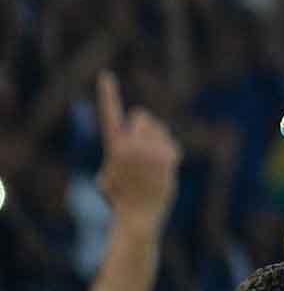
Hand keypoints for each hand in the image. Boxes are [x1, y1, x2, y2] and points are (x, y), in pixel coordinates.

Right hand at [95, 74, 179, 220]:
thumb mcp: (108, 175)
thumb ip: (118, 153)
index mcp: (115, 148)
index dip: (108, 95)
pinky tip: (161, 170)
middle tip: (138, 145)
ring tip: (148, 163)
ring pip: (158, 128)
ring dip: (155, 139)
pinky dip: (167, 153)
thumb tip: (129, 141)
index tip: (106, 75)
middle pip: (142, 116)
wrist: (139, 215)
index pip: (110, 115)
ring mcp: (154, 150)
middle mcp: (135, 145)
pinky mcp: (171, 156)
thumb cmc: (119, 197)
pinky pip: (171, 143)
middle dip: (141, 124)